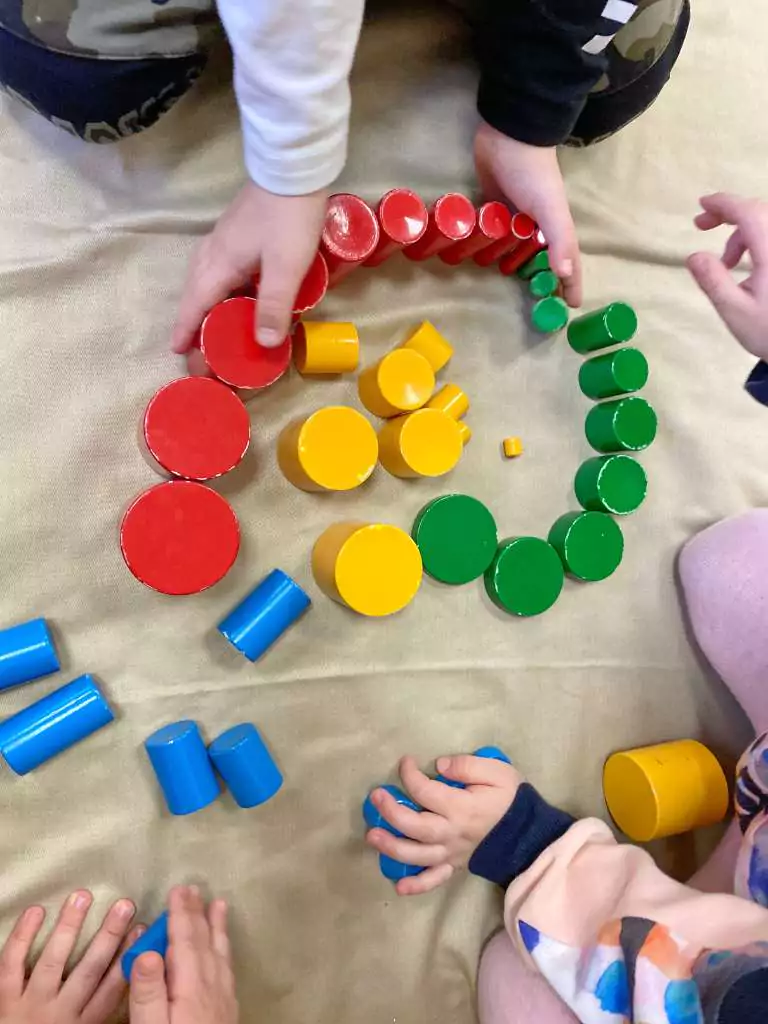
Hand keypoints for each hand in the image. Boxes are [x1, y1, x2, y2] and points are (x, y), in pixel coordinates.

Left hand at [0, 891, 139, 1023]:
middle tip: (124, 905)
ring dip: (68, 927)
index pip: (111, 989)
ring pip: (51, 962)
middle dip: (108, 935)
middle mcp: (60, 1014)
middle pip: (89, 970)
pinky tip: (36, 911)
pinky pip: (11, 965)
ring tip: (82, 896)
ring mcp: (31, 1005)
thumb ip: (97, 1008)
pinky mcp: (4, 1000)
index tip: (142, 929)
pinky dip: (22, 937)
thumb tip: (124, 971)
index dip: (128, 956)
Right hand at [129, 886, 237, 1023]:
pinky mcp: (228, 1010)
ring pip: (219, 952)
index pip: (184, 941)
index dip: (180, 914)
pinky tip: (224, 950)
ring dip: (217, 926)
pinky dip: (225, 950)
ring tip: (219, 904)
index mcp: (189, 986)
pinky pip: (228, 968)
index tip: (178, 889)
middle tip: (193, 888)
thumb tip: (146, 953)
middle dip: (197, 913)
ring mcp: (223, 997)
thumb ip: (148, 992)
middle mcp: (211, 985)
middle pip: (203, 941)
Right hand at [171, 182, 326, 352]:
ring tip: (212, 325)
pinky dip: (217, 288)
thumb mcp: (285, 268)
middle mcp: (212, 253)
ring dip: (204, 304)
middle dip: (193, 322)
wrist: (293, 169)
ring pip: (203, 280)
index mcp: (219, 265)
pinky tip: (234, 293)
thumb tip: (262, 345)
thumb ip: (274, 305)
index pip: (194, 306)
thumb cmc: (288, 219)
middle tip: (197, 349)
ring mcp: (222, 240)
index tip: (179, 352)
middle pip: (194, 294)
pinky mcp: (235, 233)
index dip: (187, 331)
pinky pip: (216, 269)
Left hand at [365, 754, 522, 895]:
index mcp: (460, 808)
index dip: (410, 775)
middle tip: (376, 797)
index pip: (426, 791)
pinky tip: (399, 886)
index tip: (405, 762)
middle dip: (391, 812)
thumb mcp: (496, 772)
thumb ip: (467, 766)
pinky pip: (435, 880)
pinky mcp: (455, 866)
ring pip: (418, 855)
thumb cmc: (511, 799)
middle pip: (415, 826)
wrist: (530, 833)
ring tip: (373, 836)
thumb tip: (439, 765)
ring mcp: (452, 853)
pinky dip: (417, 885)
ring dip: (392, 847)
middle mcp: (452, 833)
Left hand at [474, 120, 581, 306]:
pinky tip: (481, 259)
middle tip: (536, 305)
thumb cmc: (534, 174)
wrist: (507, 135)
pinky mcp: (493, 208)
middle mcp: (537, 226)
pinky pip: (494, 235)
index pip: (566, 263)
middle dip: (541, 279)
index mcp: (555, 228)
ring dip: (513, 265)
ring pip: (515, 249)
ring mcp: (515, 217)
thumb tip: (564, 275)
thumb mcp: (551, 208)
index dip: (569, 284)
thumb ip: (560, 241)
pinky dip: (491, 248)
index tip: (569, 307)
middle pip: (541, 259)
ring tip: (507, 285)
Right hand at [687, 193, 767, 359]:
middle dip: (730, 214)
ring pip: (767, 225)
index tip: (701, 207)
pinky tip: (749, 266)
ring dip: (743, 233)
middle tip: (702, 227)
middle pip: (759, 212)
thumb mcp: (736, 312)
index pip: (748, 213)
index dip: (723, 203)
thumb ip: (713, 281)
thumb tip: (693, 256)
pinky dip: (758, 241)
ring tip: (726, 263)